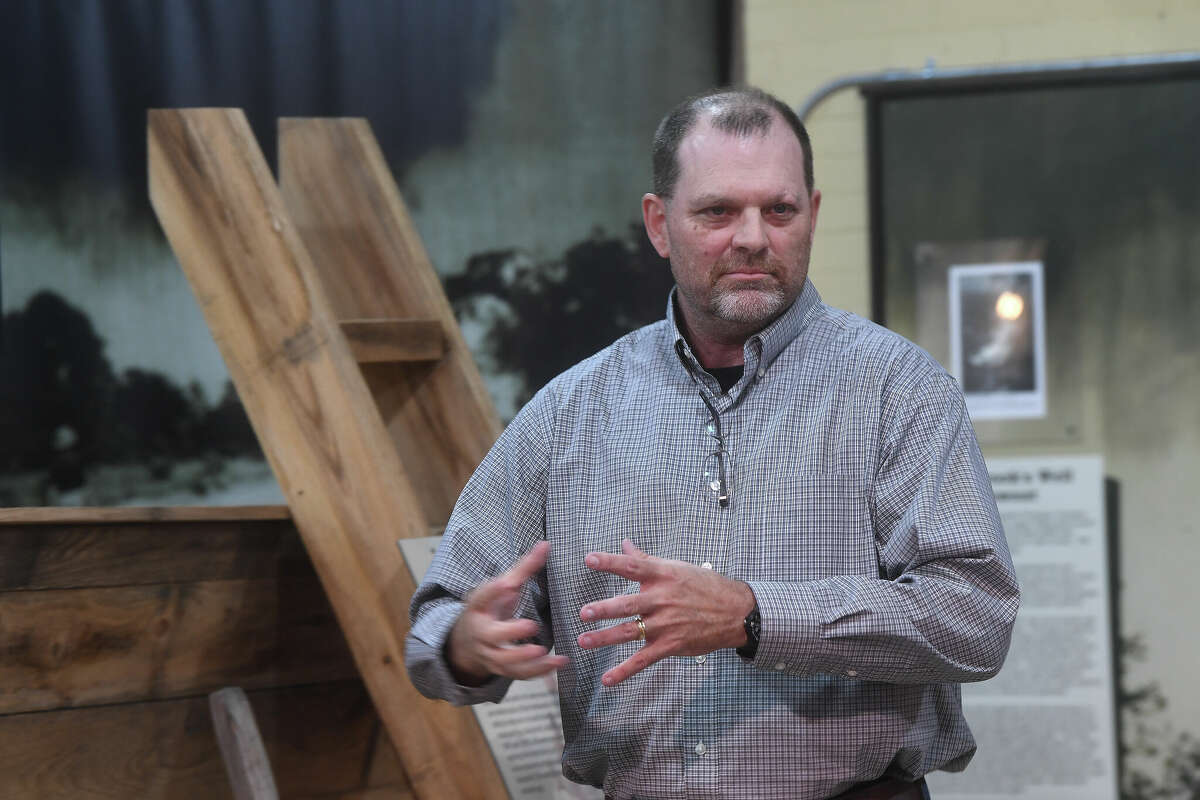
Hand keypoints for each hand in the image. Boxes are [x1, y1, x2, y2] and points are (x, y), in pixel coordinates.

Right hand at [447, 541, 567, 684]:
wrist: (468, 640)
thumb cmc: (491, 607)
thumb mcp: (502, 586)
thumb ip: (524, 568)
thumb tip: (546, 544)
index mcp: (479, 607)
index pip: (482, 597)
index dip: (494, 590)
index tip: (509, 583)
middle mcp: (482, 632)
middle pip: (492, 635)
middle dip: (510, 632)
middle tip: (531, 625)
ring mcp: (490, 653)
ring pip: (505, 662)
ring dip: (527, 660)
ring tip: (547, 653)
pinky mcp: (502, 669)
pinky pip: (519, 674)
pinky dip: (539, 672)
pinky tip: (559, 663)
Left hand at [576, 539, 755, 685]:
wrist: (735, 611)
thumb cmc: (704, 586)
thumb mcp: (676, 568)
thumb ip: (645, 559)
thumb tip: (625, 543)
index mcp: (663, 575)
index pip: (632, 566)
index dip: (611, 562)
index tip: (590, 559)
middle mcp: (663, 599)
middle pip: (629, 604)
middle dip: (605, 609)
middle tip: (584, 612)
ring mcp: (667, 624)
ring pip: (631, 632)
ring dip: (606, 638)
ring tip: (584, 640)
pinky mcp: (671, 645)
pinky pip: (644, 660)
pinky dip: (624, 671)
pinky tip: (607, 679)